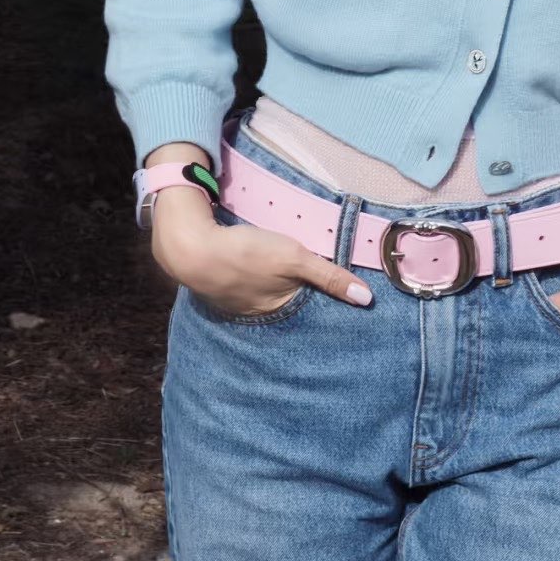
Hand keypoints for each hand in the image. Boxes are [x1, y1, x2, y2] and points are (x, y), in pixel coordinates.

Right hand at [152, 191, 371, 313]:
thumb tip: (366, 299)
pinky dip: (256, 283)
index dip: (325, 307)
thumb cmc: (246, 254)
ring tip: (291, 286)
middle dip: (302, 303)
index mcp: (279, 309)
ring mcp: (238, 302)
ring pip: (266, 298)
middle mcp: (259, 313)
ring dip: (276, 292)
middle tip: (320, 297)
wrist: (193, 247)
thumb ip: (329, 276)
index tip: (344, 309)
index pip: (311, 313)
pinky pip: (247, 289)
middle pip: (288, 307)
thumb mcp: (293, 258)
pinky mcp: (223, 286)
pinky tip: (258, 273)